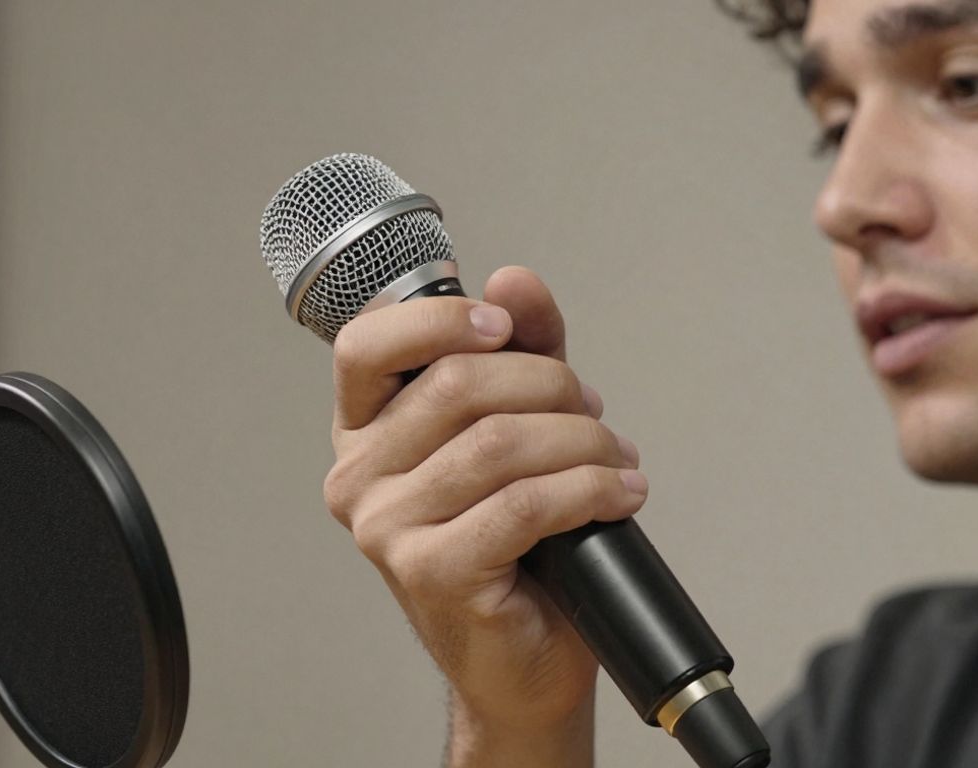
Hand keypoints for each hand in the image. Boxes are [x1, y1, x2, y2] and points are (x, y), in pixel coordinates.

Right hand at [325, 266, 646, 765]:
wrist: (523, 659)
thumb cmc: (517, 545)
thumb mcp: (517, 425)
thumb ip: (516, 350)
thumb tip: (515, 278)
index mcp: (364, 432)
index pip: (366, 345)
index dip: (439, 319)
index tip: (505, 325)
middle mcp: (358, 477)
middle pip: (457, 385)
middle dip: (551, 387)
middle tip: (593, 414)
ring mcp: (386, 529)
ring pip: (498, 443)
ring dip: (581, 442)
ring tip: (616, 462)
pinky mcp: (431, 572)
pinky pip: (523, 504)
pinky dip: (588, 490)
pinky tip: (620, 495)